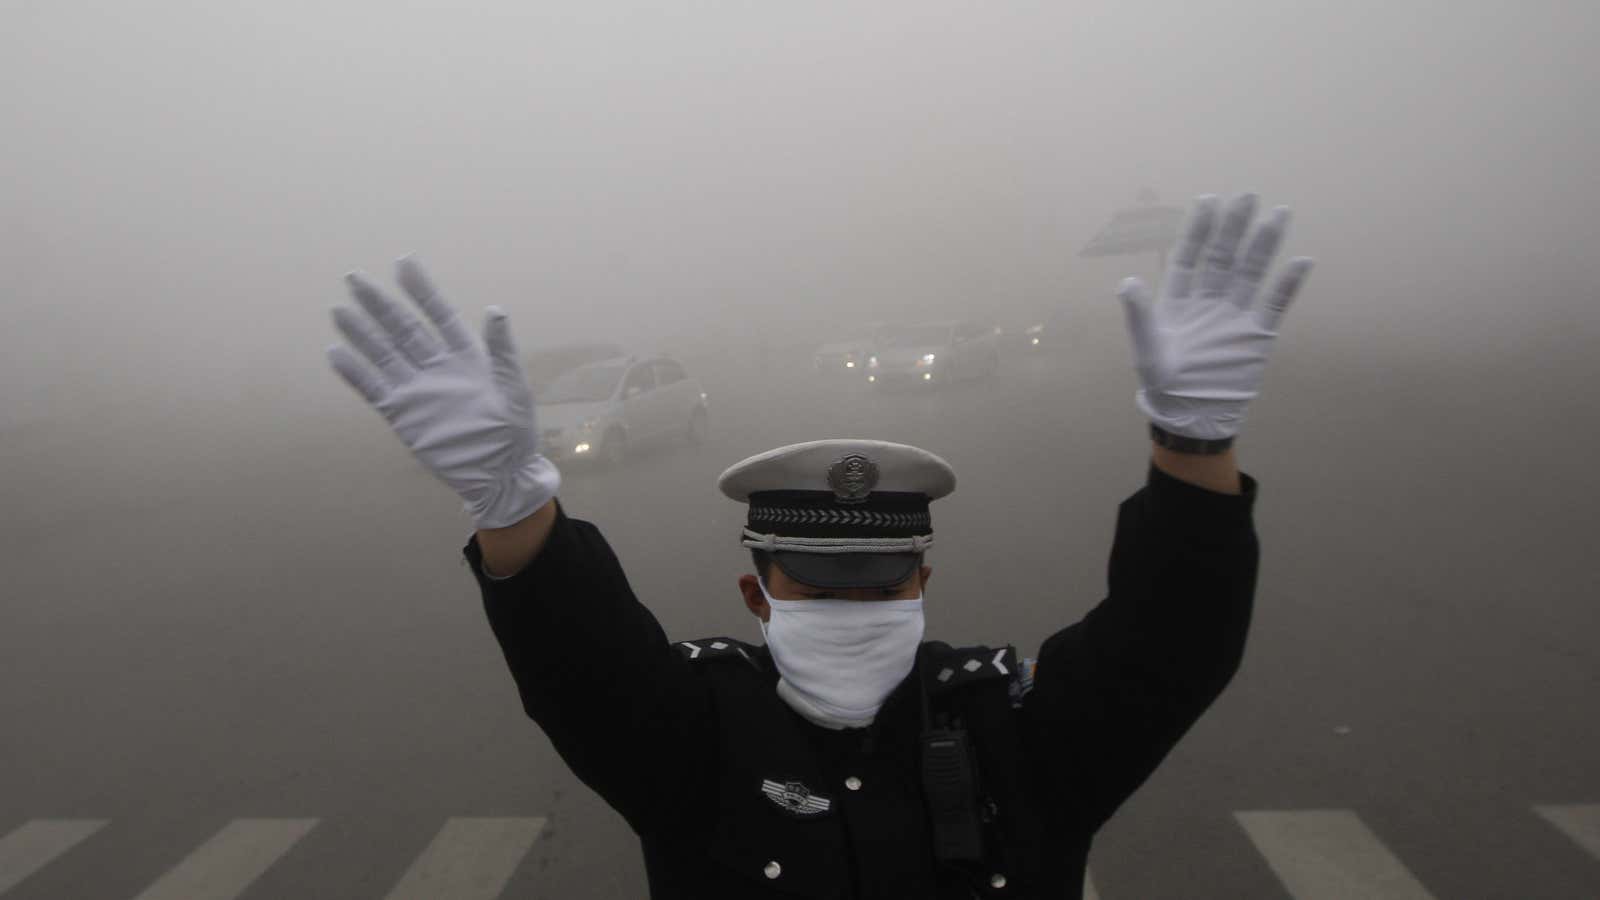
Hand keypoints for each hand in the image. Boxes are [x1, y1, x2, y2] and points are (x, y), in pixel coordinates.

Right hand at [326, 256, 559, 528]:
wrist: (499, 474)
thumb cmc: (514, 431)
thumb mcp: (514, 388)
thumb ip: (501, 350)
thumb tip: (495, 309)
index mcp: (466, 356)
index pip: (439, 314)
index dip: (422, 289)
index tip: (404, 262)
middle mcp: (437, 367)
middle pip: (403, 328)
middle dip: (380, 303)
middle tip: (355, 277)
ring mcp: (418, 390)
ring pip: (384, 354)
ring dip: (362, 333)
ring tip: (339, 310)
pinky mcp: (404, 414)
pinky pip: (374, 389)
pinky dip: (355, 373)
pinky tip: (336, 353)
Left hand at [1118, 193, 1313, 440]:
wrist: (1192, 417)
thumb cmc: (1162, 384)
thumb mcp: (1147, 349)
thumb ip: (1139, 315)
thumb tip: (1126, 281)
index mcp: (1178, 301)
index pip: (1190, 256)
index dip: (1199, 230)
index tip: (1209, 200)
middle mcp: (1208, 301)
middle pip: (1224, 257)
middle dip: (1234, 227)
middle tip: (1247, 194)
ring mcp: (1234, 316)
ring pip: (1251, 272)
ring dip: (1264, 244)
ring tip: (1279, 213)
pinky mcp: (1257, 335)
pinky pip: (1275, 304)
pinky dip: (1288, 284)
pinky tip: (1302, 260)